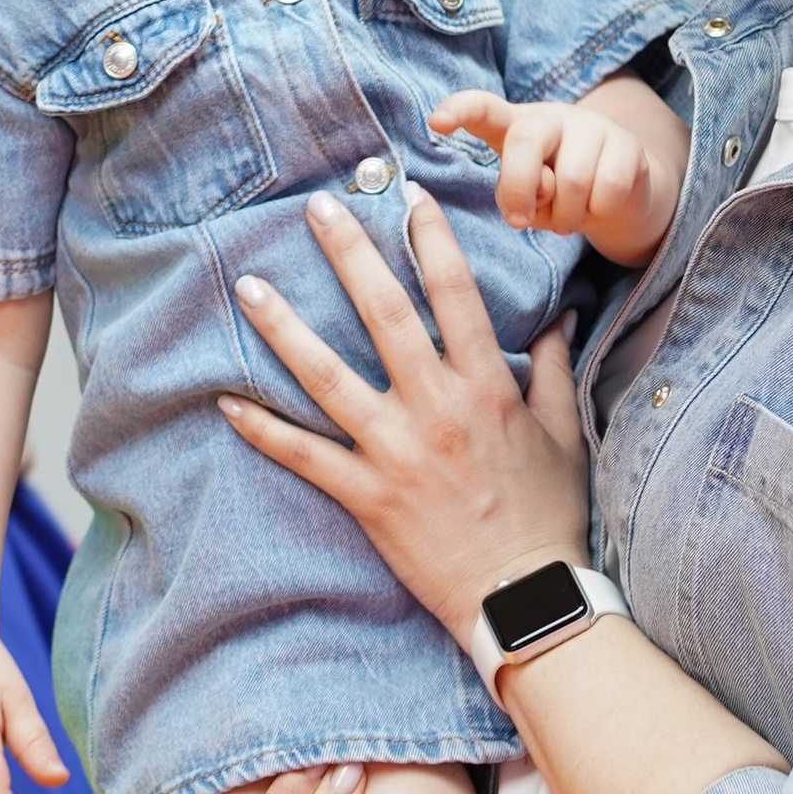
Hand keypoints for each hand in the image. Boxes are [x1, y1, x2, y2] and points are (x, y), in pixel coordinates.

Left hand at [219, 188, 588, 646]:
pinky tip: (226, 400)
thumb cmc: (548, 515)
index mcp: (487, 387)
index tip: (408, 195)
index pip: (455, 294)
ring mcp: (396, 452)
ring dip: (284, 329)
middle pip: (383, 314)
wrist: (524, 597)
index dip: (430, 239)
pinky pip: (304, 456)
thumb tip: (561, 314)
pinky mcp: (367, 496)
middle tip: (316, 209)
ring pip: (327, 377)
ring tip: (249, 287)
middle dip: (348, 254)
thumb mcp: (566, 434)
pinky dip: (262, 429)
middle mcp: (436, 408)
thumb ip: (557, 369)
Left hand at [431, 87, 680, 263]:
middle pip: (524, 141)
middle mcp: (551, 117)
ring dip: (566, 216)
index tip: (437, 122)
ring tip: (568, 220)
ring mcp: (592, 126)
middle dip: (519, 188)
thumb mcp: (526, 199)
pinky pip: (608, 188)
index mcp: (515, 127)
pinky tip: (599, 208)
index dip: (460, 111)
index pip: (483, 108)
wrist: (617, 196)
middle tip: (522, 223)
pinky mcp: (628, 144)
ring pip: (572, 178)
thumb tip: (542, 187)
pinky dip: (599, 213)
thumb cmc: (556, 196)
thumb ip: (519, 193)